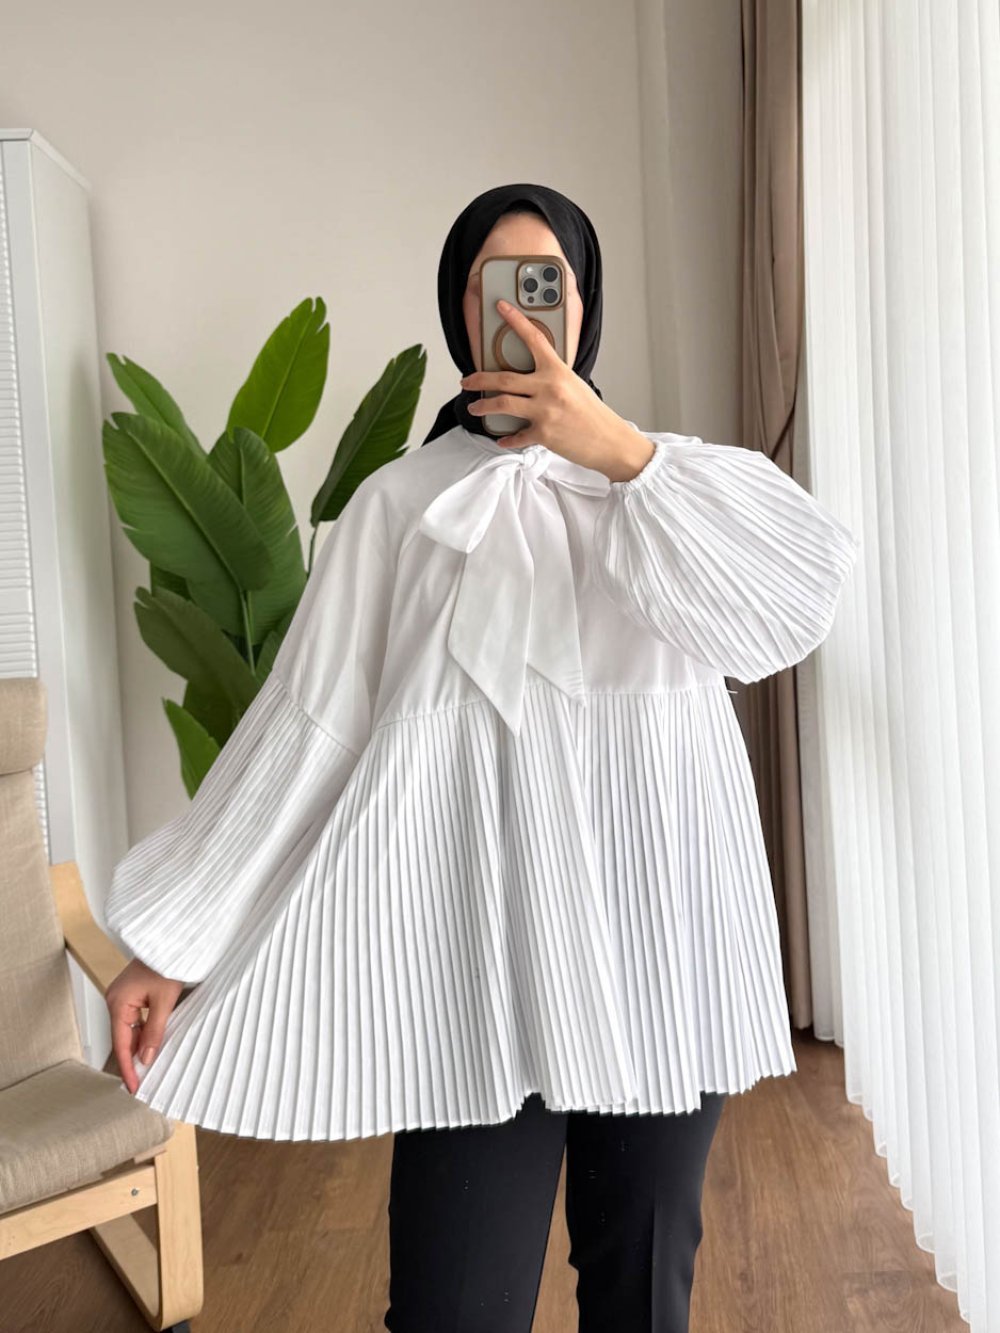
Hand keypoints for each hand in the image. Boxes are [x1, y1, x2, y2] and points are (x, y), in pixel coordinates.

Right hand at [106, 958, 183, 1093]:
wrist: (172, 940)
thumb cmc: (167, 963)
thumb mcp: (165, 1000)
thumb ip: (155, 1031)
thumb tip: (146, 1058)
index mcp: (118, 1003)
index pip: (121, 1044)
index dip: (127, 1067)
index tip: (133, 1086)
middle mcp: (115, 1000)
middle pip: (123, 1038)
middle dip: (134, 1059)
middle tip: (143, 1082)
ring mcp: (122, 997)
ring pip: (130, 1029)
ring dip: (140, 1046)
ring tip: (149, 1067)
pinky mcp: (131, 994)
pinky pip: (135, 1019)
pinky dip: (143, 1032)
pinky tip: (152, 1044)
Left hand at [460, 298, 654, 481]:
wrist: (609, 440)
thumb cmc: (593, 413)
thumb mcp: (575, 385)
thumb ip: (552, 378)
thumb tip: (531, 379)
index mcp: (558, 371)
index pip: (534, 339)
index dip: (515, 320)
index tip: (502, 308)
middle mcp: (549, 388)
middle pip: (504, 379)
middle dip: (479, 379)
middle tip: (467, 380)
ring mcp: (545, 411)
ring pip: (502, 404)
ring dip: (483, 406)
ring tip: (475, 407)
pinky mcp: (543, 434)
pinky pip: (516, 436)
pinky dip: (506, 438)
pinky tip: (501, 438)